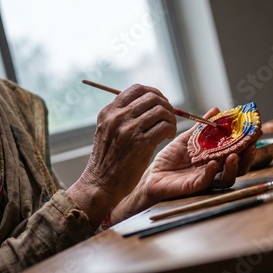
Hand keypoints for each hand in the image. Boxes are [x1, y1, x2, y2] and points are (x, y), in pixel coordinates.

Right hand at [67, 84, 175, 227]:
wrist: (101, 183)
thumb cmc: (107, 161)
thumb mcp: (107, 131)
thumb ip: (120, 117)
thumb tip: (145, 105)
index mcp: (109, 112)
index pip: (136, 89)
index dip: (154, 93)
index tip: (161, 103)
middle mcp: (117, 117)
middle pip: (152, 98)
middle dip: (166, 105)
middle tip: (169, 117)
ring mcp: (129, 130)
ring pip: (161, 110)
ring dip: (171, 118)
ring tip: (170, 128)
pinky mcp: (141, 143)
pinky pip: (164, 126)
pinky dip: (171, 129)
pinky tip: (168, 136)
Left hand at [110, 107, 256, 221]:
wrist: (151, 174)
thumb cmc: (169, 159)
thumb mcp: (187, 139)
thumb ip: (202, 127)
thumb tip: (216, 109)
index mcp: (215, 159)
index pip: (238, 153)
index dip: (248, 144)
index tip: (256, 131)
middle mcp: (214, 171)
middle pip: (239, 168)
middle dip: (247, 157)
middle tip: (251, 144)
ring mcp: (205, 180)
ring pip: (226, 178)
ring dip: (232, 167)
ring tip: (234, 155)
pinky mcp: (193, 187)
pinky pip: (206, 182)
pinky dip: (211, 173)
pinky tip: (212, 163)